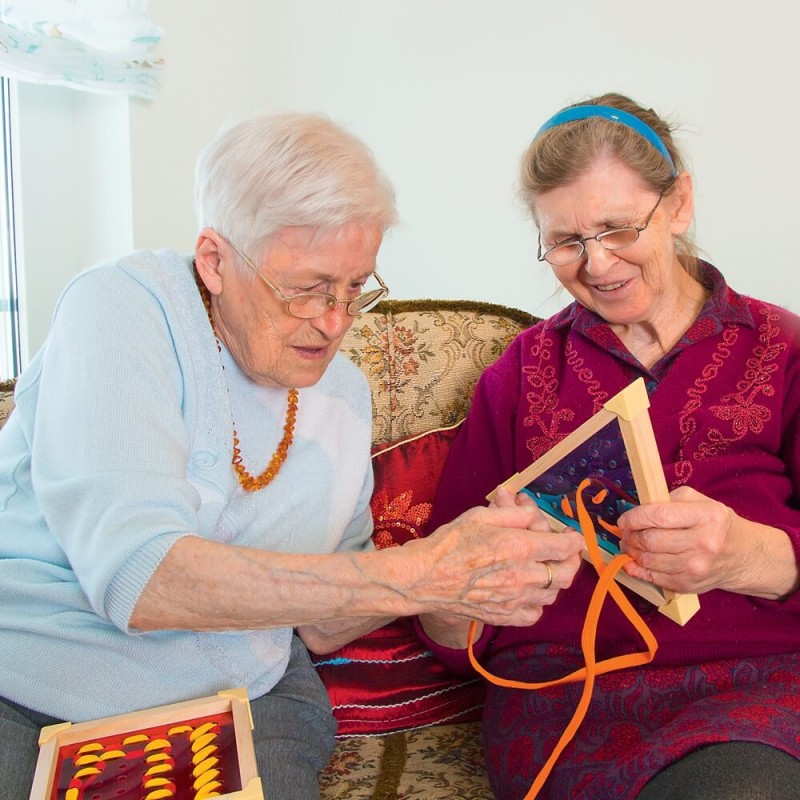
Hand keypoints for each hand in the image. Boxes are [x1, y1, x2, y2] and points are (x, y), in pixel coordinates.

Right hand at [408, 490, 583, 629]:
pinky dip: (538, 603)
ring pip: (552, 594)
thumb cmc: (450, 543)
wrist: (425, 577)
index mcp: (518, 547)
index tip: (571, 536)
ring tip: (544, 568)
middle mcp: (522, 576)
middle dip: (571, 561)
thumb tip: (533, 513)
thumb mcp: (481, 516)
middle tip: (565, 552)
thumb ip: (513, 514)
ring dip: (553, 579)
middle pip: (565, 574)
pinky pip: (534, 614)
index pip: (563, 547)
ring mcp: (514, 600)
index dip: (573, 540)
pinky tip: (528, 592)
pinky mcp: (504, 616)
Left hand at [617, 485, 798, 597]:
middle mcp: (704, 543)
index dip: (635, 518)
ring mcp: (696, 567)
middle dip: (631, 536)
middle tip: (626, 533)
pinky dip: (636, 569)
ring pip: (649, 560)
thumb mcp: (701, 501)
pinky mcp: (689, 584)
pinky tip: (633, 561)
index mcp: (707, 516)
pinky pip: (653, 577)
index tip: (624, 520)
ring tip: (629, 545)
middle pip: (651, 540)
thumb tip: (639, 508)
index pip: (660, 516)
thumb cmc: (716, 524)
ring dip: (631, 552)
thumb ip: (670, 499)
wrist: (743, 556)